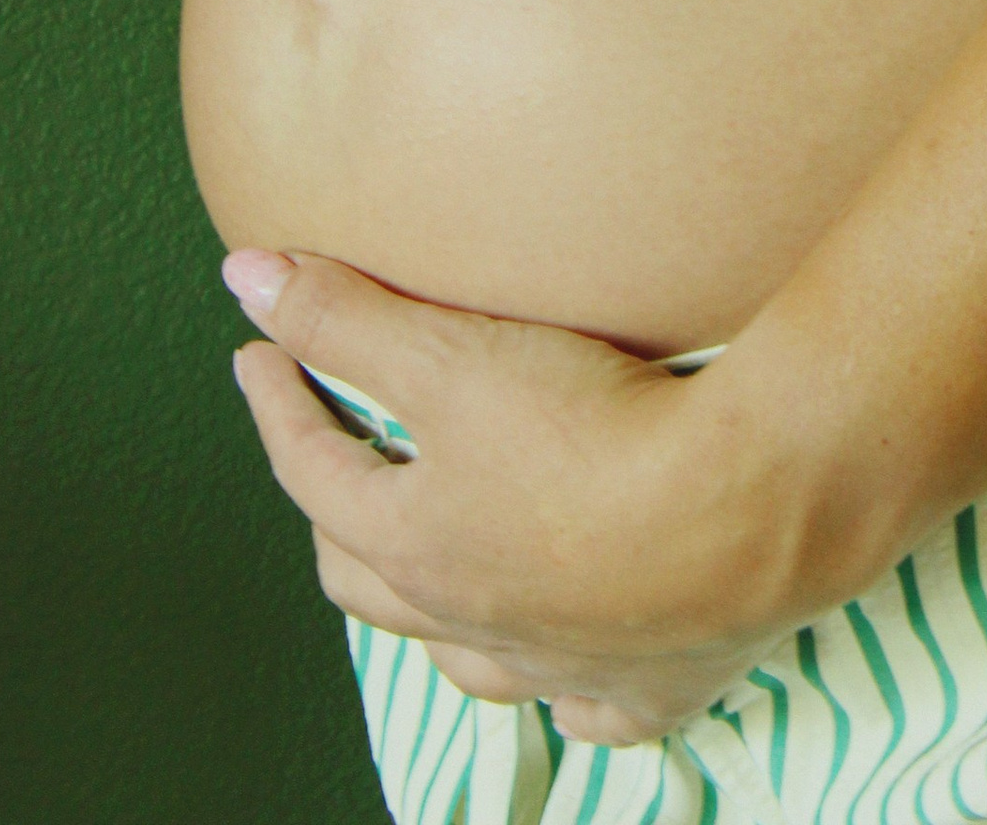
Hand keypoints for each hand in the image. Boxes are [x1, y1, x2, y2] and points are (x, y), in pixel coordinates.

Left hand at [224, 250, 819, 747]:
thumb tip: (244, 278)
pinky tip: (573, 673)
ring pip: (470, 662)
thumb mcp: (452, 357)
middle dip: (339, 522)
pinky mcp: (651, 689)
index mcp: (415, 548)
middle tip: (335, 465)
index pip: (314, 471)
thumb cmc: (590, 433)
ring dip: (438, 623)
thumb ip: (348, 319)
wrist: (742, 510)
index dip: (279, 403)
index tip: (257, 352)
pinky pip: (591, 709)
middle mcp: (474, 624)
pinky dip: (570, 690)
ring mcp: (562, 667)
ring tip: (435, 580)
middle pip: (373, 586)